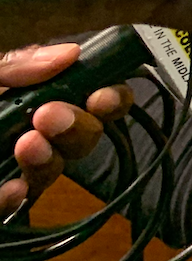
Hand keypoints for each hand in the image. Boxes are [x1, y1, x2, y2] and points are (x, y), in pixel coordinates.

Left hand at [1, 44, 130, 216]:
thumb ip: (17, 63)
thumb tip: (71, 53)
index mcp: (35, 96)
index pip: (92, 97)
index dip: (111, 98)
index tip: (105, 98)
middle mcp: (34, 130)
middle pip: (85, 137)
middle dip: (79, 128)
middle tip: (50, 117)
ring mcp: (15, 168)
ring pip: (56, 173)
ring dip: (50, 160)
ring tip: (28, 146)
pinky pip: (15, 207)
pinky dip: (15, 198)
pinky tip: (10, 188)